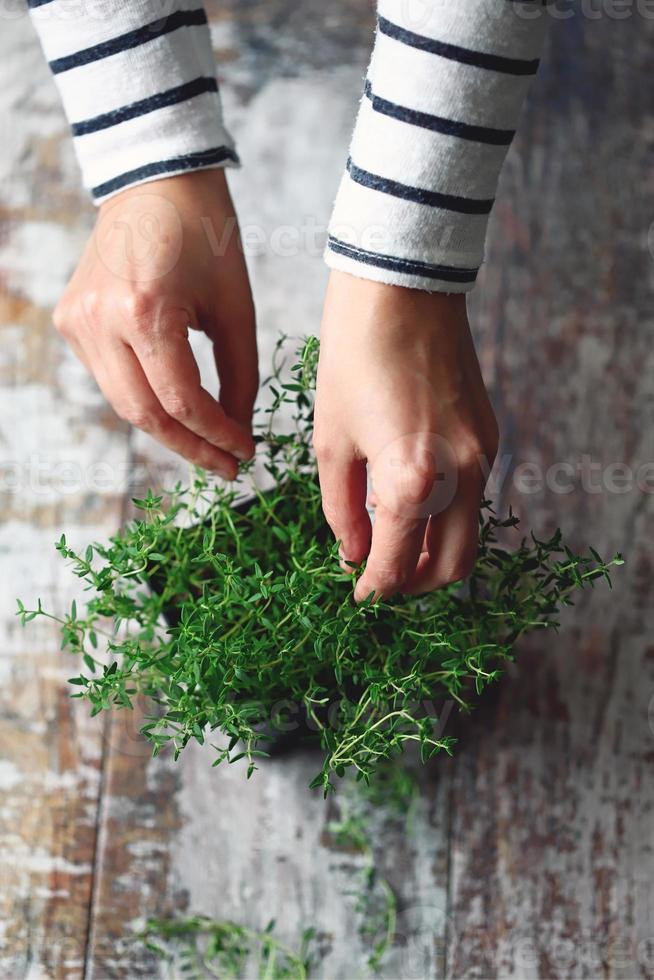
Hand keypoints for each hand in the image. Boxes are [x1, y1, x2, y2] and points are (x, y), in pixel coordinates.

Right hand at [53, 169, 257, 478]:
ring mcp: (77, 320)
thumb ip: (240, 376)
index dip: (216, 436)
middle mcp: (100, 320)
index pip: (181, 400)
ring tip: (206, 442)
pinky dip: (144, 397)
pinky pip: (109, 377)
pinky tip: (175, 407)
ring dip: (167, 428)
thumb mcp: (236, 308)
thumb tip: (238, 430)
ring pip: (123, 401)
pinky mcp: (70, 319)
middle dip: (190, 446)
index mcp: (144, 310)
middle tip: (226, 466)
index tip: (245, 453)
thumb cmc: (206, 236)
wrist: (156, 181)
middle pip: (145, 413)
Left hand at [314, 271, 498, 600]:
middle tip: (380, 580)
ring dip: (434, 554)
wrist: (401, 289)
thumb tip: (353, 555)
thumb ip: (342, 510)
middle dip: (414, 585)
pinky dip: (447, 518)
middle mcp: (460, 476)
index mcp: (411, 481)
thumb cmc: (354, 357)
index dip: (373, 589)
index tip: (356, 594)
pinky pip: (475, 498)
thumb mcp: (332, 440)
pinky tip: (412, 503)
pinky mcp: (490, 435)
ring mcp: (483, 456)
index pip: (398, 566)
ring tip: (392, 544)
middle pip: (452, 567)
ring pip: (469, 535)